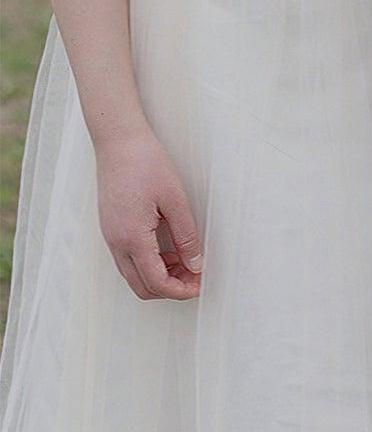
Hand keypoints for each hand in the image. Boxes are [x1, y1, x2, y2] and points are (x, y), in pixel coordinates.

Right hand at [95, 127, 203, 300]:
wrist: (118, 141)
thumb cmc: (146, 163)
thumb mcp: (174, 199)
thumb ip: (186, 235)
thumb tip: (197, 264)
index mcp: (132, 238)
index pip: (156, 282)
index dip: (180, 290)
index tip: (200, 285)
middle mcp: (116, 243)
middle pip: (142, 287)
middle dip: (170, 288)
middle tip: (195, 277)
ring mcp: (110, 237)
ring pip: (134, 275)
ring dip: (159, 276)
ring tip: (186, 260)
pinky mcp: (111, 228)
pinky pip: (128, 259)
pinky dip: (149, 263)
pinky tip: (169, 248)